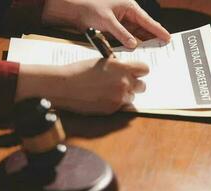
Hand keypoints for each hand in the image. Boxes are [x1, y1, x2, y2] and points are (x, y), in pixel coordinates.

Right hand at [16, 58, 148, 114]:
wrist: (65, 86)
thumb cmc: (80, 71)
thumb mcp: (102, 62)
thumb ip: (118, 67)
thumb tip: (126, 71)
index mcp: (122, 67)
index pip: (145, 69)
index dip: (140, 71)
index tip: (136, 72)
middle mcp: (124, 83)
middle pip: (142, 86)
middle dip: (134, 84)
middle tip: (123, 83)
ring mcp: (118, 98)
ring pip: (131, 97)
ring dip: (124, 95)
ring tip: (109, 91)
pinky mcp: (112, 109)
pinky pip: (121, 106)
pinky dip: (115, 103)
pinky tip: (102, 98)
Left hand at [41, 0, 169, 47]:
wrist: (75, 10)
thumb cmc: (91, 8)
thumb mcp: (107, 21)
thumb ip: (121, 34)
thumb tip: (134, 45)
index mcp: (130, 8)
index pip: (148, 21)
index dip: (159, 31)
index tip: (168, 39)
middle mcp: (129, 15)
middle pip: (144, 29)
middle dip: (153, 39)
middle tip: (162, 49)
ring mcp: (122, 23)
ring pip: (136, 35)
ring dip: (142, 43)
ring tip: (152, 53)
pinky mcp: (116, 30)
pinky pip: (127, 38)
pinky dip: (131, 45)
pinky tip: (135, 52)